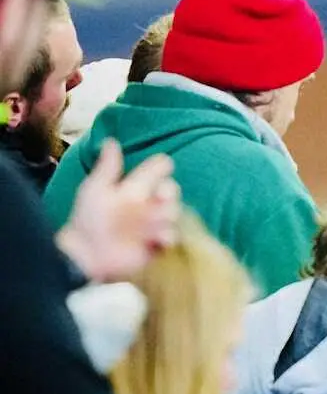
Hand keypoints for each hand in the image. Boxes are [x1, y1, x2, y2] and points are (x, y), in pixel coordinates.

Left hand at [56, 139, 180, 282]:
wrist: (85, 253)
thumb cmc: (88, 219)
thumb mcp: (96, 189)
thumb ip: (108, 167)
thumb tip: (111, 140)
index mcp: (134, 189)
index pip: (156, 172)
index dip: (161, 167)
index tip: (163, 166)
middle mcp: (147, 206)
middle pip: (171, 192)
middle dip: (169, 193)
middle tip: (161, 196)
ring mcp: (153, 225)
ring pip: (174, 214)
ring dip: (166, 216)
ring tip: (152, 222)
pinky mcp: (156, 245)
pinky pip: (172, 238)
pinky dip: (167, 236)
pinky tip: (156, 239)